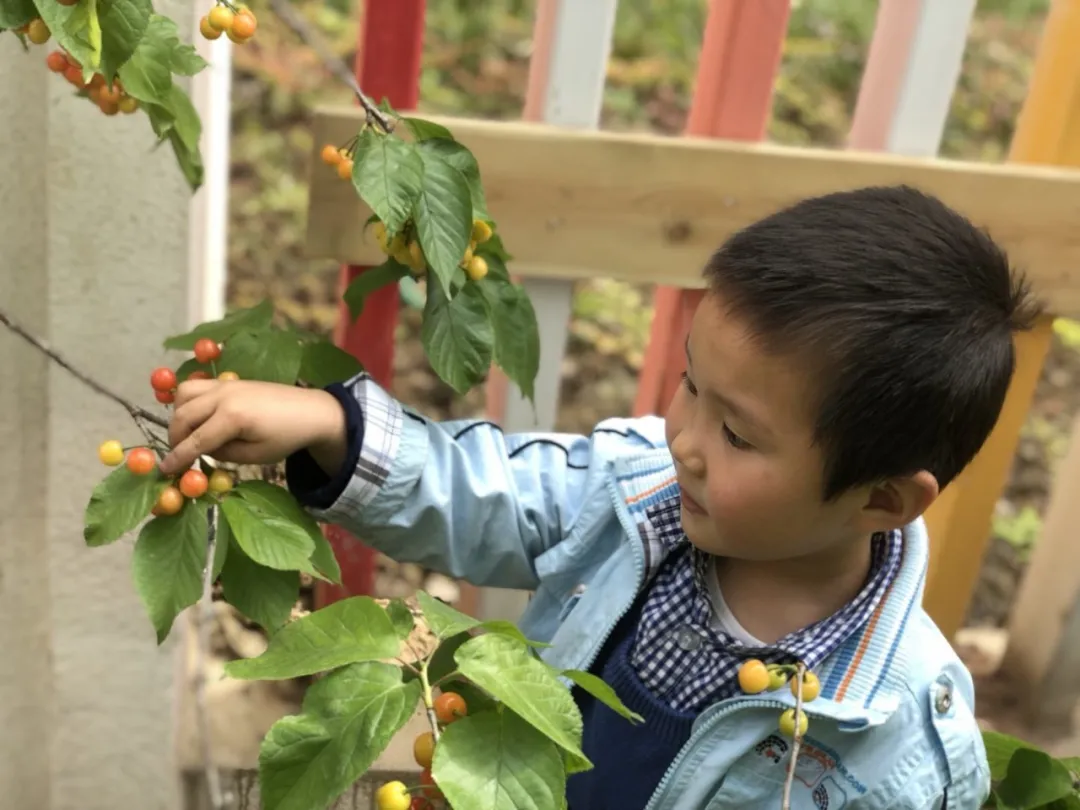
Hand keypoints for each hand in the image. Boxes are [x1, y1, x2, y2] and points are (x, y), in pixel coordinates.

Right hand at [159, 379, 347, 475]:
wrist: (310, 410)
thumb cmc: (286, 437)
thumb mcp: (256, 456)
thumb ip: (223, 454)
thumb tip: (201, 450)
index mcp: (233, 417)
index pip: (196, 440)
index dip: (178, 457)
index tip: (164, 471)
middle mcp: (224, 395)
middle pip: (183, 415)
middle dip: (175, 438)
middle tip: (180, 456)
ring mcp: (225, 384)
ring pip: (184, 395)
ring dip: (179, 416)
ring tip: (188, 436)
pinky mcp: (229, 381)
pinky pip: (197, 387)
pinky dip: (189, 402)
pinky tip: (198, 418)